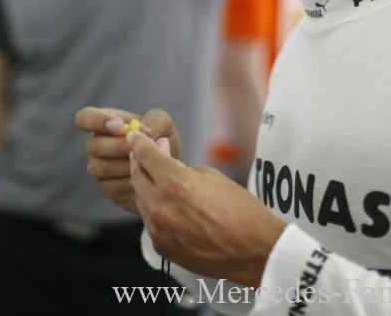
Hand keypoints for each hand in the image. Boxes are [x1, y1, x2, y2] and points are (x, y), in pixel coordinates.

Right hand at [75, 107, 179, 212]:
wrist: (167, 170)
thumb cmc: (160, 140)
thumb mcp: (162, 123)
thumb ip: (153, 121)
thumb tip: (141, 134)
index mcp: (104, 123)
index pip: (84, 117)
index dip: (97, 121)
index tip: (119, 126)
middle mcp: (95, 144)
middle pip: (94, 145)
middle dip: (121, 147)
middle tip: (142, 149)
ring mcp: (97, 167)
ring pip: (103, 167)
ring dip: (128, 165)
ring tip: (147, 163)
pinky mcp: (107, 187)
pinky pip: (114, 186)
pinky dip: (133, 181)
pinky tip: (146, 177)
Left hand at [127, 131, 285, 287]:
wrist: (255, 252)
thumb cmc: (242, 212)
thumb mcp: (212, 177)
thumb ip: (183, 167)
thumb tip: (165, 160)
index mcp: (176, 184)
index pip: (146, 156)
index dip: (139, 143)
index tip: (134, 137)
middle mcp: (161, 207)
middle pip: (137, 177)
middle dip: (138, 162)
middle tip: (143, 154)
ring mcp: (159, 230)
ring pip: (141, 200)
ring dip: (146, 187)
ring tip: (157, 180)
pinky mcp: (162, 247)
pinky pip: (150, 222)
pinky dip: (155, 210)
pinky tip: (168, 206)